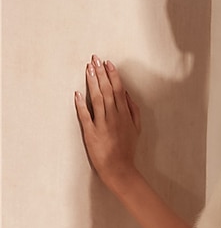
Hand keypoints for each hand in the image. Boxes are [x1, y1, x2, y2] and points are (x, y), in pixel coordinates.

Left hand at [75, 55, 141, 190]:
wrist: (119, 168)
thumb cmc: (127, 148)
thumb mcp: (136, 128)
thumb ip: (133, 110)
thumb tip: (128, 94)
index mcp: (125, 115)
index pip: (119, 90)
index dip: (113, 75)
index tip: (107, 63)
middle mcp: (114, 117)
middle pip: (108, 91)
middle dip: (101, 73)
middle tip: (95, 59)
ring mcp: (102, 124)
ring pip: (98, 99)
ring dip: (93, 83)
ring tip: (88, 69)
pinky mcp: (91, 132)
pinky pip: (86, 116)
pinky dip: (81, 105)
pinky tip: (77, 94)